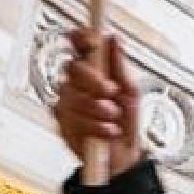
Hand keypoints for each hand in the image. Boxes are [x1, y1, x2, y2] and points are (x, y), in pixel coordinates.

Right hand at [54, 29, 143, 178]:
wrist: (122, 155)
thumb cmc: (125, 121)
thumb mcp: (131, 91)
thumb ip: (121, 66)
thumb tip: (114, 40)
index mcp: (94, 70)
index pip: (81, 46)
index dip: (82, 38)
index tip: (90, 39)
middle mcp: (77, 83)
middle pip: (73, 68)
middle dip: (94, 81)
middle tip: (111, 91)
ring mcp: (67, 102)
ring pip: (74, 96)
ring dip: (98, 108)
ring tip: (113, 117)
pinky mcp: (62, 122)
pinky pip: (73, 119)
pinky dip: (95, 126)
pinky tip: (106, 130)